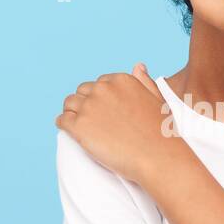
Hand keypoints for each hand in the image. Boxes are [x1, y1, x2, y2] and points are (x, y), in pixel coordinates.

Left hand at [55, 62, 178, 184]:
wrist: (158, 157)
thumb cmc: (161, 133)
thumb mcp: (157, 99)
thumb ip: (145, 82)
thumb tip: (138, 66)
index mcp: (121, 80)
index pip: (99, 83)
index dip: (100, 98)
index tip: (103, 111)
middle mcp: (103, 89)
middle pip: (82, 91)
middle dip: (85, 103)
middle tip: (91, 121)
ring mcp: (89, 107)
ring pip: (69, 104)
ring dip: (72, 113)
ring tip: (80, 126)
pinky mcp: (79, 126)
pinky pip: (62, 120)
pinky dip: (64, 125)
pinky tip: (71, 132)